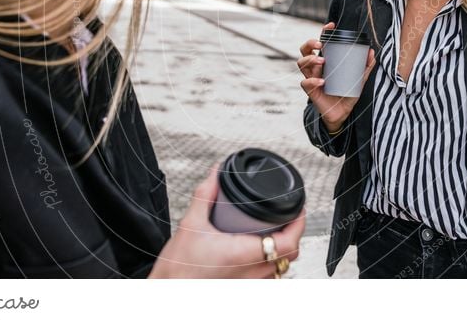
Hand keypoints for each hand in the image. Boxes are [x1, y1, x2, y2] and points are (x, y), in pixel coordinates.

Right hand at [148, 164, 304, 278]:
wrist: (167, 292)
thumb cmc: (178, 269)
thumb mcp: (191, 224)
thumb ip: (206, 195)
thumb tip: (216, 174)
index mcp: (245, 255)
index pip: (289, 242)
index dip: (299, 223)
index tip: (298, 209)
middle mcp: (253, 274)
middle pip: (290, 255)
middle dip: (292, 234)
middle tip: (288, 216)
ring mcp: (250, 286)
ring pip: (281, 268)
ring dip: (282, 251)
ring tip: (274, 233)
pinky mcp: (244, 292)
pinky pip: (268, 278)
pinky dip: (269, 264)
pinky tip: (258, 254)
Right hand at [297, 21, 375, 132]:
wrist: (342, 113)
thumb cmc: (347, 93)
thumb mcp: (359, 79)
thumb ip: (365, 67)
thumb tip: (372, 52)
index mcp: (326, 61)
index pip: (319, 43)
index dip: (322, 33)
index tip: (330, 26)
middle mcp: (316, 68)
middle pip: (304, 50)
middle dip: (309, 44)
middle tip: (320, 45)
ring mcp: (311, 78)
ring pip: (301, 63)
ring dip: (310, 60)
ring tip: (322, 62)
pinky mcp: (310, 91)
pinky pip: (306, 82)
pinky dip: (313, 80)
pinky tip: (322, 81)